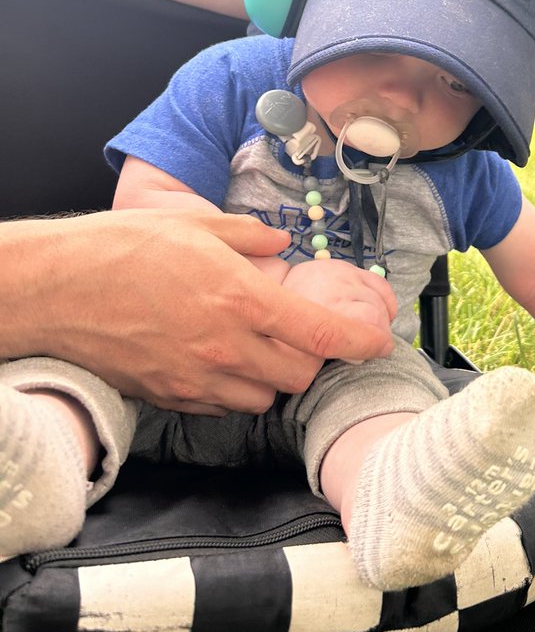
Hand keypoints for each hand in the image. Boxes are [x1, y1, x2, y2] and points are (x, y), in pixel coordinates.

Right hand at [1, 210, 394, 415]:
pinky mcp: (171, 396)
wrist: (57, 289)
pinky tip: (222, 360)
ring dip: (274, 375)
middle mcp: (227, 346)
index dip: (360, 342)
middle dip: (313, 356)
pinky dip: (235, 388)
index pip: (321, 334)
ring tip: (261, 345)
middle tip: (304, 331)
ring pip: (265, 396)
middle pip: (300, 373)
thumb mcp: (195, 226)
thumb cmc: (122, 249)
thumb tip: (280, 246)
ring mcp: (198, 378)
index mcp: (242, 299)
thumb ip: (249, 238)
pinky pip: (223, 405)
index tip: (380, 342)